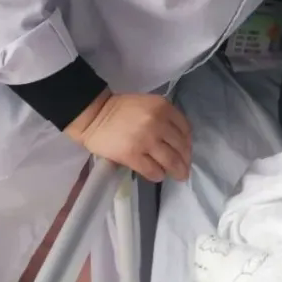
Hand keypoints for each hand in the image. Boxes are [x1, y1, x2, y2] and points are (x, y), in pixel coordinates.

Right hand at [65, 91, 191, 182]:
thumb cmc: (120, 110)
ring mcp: (146, 140)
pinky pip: (152, 170)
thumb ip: (164, 118)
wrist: (94, 115)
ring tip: (177, 176)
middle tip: (184, 169)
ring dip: (176, 171)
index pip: (185, 129)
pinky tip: (158, 175)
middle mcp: (158, 123)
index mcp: (163, 107)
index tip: (186, 151)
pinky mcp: (132, 155)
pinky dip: (158, 175)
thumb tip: (178, 141)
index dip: (188, 143)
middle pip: (181, 147)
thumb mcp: (148, 105)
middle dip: (185, 160)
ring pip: (170, 161)